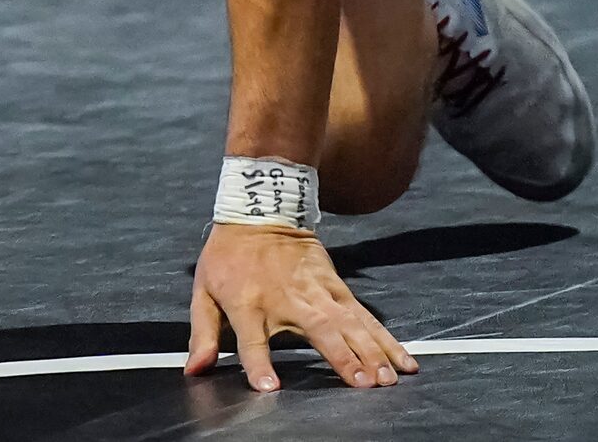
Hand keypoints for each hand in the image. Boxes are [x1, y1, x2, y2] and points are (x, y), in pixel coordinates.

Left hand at [184, 222, 416, 393]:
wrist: (259, 209)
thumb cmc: (227, 257)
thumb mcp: (203, 291)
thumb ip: (201, 334)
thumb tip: (193, 371)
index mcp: (247, 304)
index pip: (251, 339)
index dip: (259, 364)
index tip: (270, 389)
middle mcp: (287, 300)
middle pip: (319, 331)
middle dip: (343, 357)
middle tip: (365, 385)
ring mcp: (317, 292)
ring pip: (351, 324)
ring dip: (372, 351)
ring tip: (389, 379)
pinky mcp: (336, 286)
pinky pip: (365, 316)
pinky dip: (386, 338)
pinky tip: (404, 359)